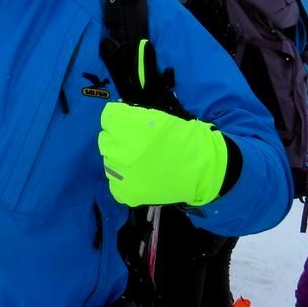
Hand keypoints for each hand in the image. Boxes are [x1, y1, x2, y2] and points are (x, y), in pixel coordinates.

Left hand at [97, 102, 228, 205]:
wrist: (201, 166)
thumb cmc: (181, 137)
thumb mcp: (155, 116)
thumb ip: (132, 116)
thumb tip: (118, 114)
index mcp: (122, 124)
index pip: (109, 117)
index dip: (121, 121)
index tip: (133, 127)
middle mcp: (114, 146)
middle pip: (106, 139)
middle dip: (120, 141)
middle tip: (140, 147)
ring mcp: (116, 171)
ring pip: (109, 162)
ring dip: (121, 161)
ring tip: (143, 164)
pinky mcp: (122, 191)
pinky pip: (116, 184)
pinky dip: (126, 183)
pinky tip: (143, 179)